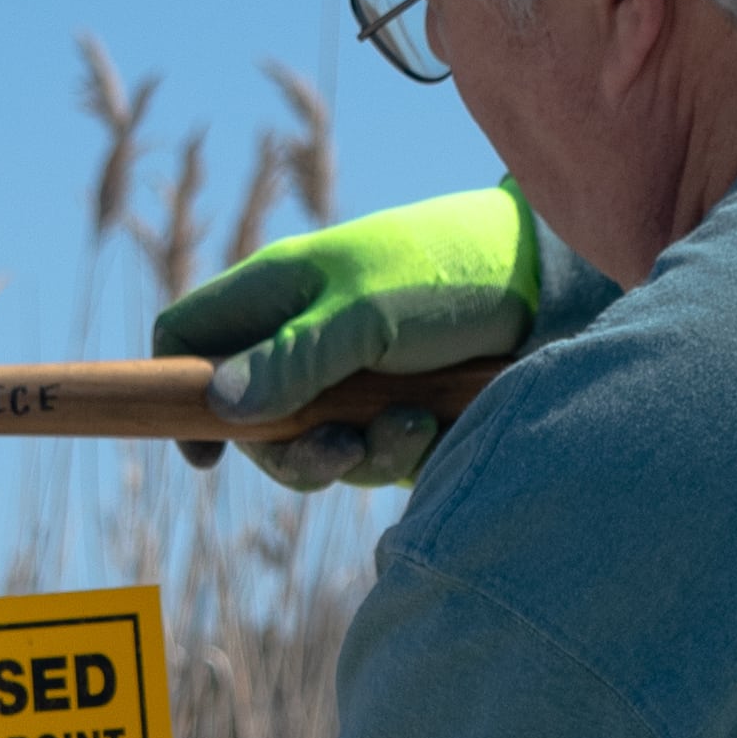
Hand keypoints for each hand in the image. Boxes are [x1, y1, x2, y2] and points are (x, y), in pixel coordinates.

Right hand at [154, 187, 537, 487]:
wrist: (558, 289)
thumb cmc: (451, 274)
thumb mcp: (365, 311)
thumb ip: (293, 360)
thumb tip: (221, 408)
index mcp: (278, 295)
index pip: (191, 339)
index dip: (178, 390)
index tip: (203, 449)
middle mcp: (305, 341)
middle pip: (250, 425)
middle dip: (291, 451)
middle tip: (339, 447)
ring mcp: (351, 382)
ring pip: (315, 453)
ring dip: (359, 454)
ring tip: (411, 422)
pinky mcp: (400, 416)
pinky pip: (373, 463)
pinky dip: (400, 454)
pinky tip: (435, 425)